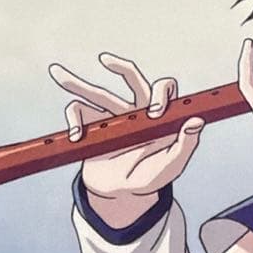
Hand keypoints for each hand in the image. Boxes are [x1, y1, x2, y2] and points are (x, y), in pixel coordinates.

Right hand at [48, 54, 203, 226]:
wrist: (122, 193)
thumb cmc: (150, 176)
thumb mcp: (171, 166)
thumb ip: (186, 146)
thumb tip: (197, 122)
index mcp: (160, 114)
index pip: (163, 88)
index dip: (161, 94)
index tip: (155, 113)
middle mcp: (137, 108)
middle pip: (130, 79)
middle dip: (119, 67)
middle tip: (105, 60)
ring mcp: (113, 116)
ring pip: (96, 93)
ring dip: (75, 82)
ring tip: (56, 71)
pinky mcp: (93, 126)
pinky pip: (79, 114)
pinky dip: (73, 121)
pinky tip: (75, 136)